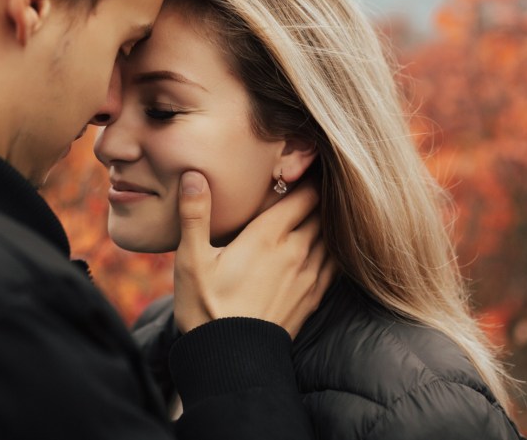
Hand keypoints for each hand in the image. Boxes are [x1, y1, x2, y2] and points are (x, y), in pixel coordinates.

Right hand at [173, 171, 333, 337]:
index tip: (302, 164)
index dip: (307, 176)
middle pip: (322, 211)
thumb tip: (195, 174)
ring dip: (327, 221)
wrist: (231, 362)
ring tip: (320, 209)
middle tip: (311, 181)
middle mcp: (296, 251)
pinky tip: (325, 245)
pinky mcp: (313, 297)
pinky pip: (334, 263)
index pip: (304, 193)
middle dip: (318, 195)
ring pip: (331, 236)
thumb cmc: (206, 308)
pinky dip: (333, 248)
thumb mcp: (191, 260)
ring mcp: (309, 276)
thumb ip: (195, 214)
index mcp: (268, 236)